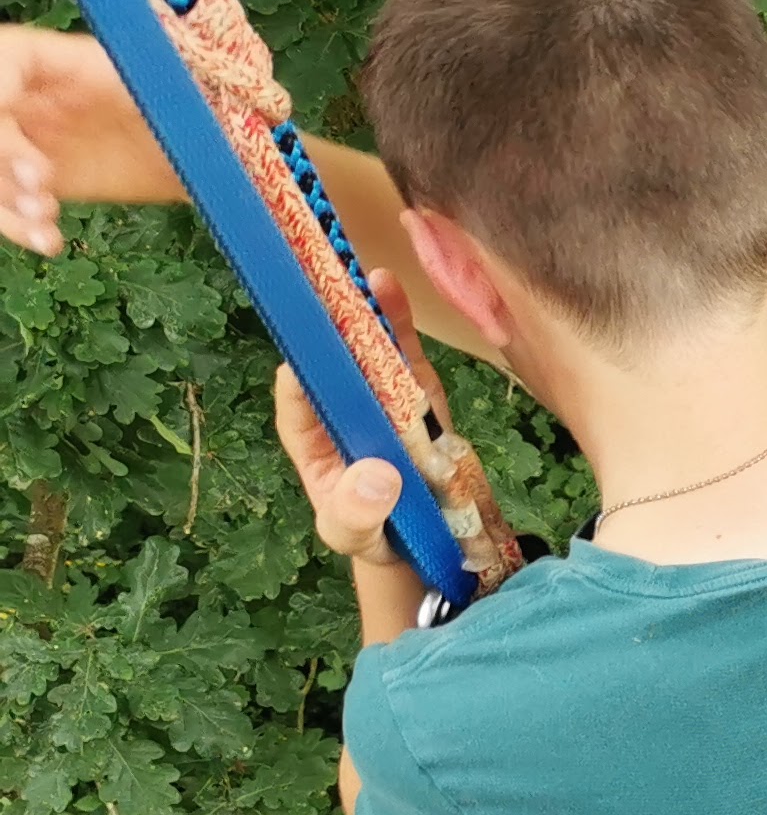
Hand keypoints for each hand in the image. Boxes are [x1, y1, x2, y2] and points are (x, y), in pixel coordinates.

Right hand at [0, 25, 182, 253]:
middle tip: (39, 180)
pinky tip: (48, 240)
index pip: (7, 58)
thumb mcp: (160, 82)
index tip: (3, 109)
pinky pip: (12, 204)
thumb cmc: (190, 108)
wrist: (210, 158)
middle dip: (2, 150)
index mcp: (59, 62)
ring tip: (45, 214)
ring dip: (5, 195)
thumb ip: (115, 74)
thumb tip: (64, 77)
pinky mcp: (45, 183)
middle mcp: (35, 99)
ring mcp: (35, 141)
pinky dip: (19, 226)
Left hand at [273, 268, 453, 569]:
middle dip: (326, 323)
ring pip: (362, 345)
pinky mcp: (414, 390)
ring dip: (362, 309)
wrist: (422, 539)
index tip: (311, 353)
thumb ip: (360, 514)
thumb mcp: (356, 535)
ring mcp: (377, 394)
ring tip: (364, 274)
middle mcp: (339, 407)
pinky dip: (397, 319)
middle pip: (327, 359)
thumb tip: (377, 477)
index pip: (297, 399)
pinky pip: (402, 351)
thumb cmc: (373, 533)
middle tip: (325, 286)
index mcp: (311, 438)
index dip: (301, 374)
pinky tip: (389, 285)